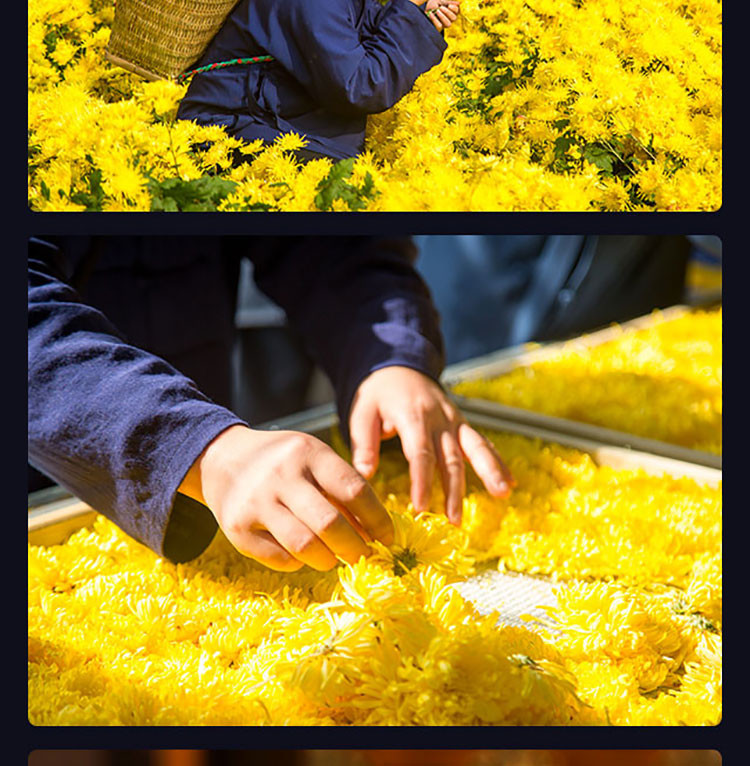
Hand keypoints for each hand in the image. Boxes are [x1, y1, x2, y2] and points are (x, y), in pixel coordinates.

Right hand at [179, 425, 393, 570]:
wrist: (223, 458)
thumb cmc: (283, 462)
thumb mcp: (314, 459)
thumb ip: (343, 489)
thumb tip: (375, 533)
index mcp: (308, 453)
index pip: (353, 489)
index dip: (377, 519)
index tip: (387, 538)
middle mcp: (281, 475)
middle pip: (330, 523)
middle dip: (355, 548)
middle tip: (363, 556)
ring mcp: (256, 502)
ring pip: (305, 546)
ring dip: (328, 560)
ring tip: (333, 558)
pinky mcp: (236, 528)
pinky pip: (280, 559)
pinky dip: (298, 563)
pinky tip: (302, 555)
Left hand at [349, 366, 514, 524]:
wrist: (399, 366)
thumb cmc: (378, 393)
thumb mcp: (362, 411)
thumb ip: (364, 442)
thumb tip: (365, 474)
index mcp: (413, 415)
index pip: (420, 453)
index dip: (422, 481)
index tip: (421, 506)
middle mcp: (439, 418)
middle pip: (451, 457)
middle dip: (454, 490)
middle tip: (455, 519)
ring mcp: (454, 420)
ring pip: (475, 447)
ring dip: (489, 472)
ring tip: (502, 494)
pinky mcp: (462, 423)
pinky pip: (482, 443)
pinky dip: (498, 462)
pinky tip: (510, 482)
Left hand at [424, 0, 460, 31]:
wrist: (424, 7)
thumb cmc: (434, 3)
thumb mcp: (441, 1)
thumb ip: (450, 2)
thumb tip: (459, 3)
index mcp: (451, 11)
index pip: (457, 11)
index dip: (454, 9)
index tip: (449, 5)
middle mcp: (449, 19)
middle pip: (454, 18)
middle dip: (448, 12)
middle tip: (441, 7)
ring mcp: (444, 24)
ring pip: (448, 24)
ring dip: (443, 17)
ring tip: (437, 11)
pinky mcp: (438, 28)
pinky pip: (439, 26)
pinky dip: (435, 20)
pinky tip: (431, 14)